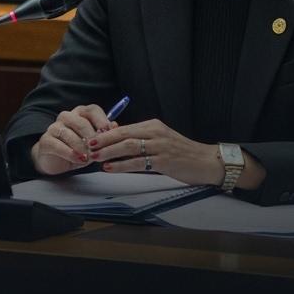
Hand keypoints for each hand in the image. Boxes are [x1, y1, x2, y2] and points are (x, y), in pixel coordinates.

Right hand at [30, 104, 116, 175]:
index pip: (92, 110)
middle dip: (92, 137)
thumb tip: (115, 125)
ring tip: (90, 158)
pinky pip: (58, 145)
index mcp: (80, 113)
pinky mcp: (46, 140)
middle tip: (99, 149)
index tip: (109, 133)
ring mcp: (54, 128)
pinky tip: (79, 160)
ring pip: (69, 134)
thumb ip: (104, 135)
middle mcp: (66, 117)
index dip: (102, 121)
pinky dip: (70, 153)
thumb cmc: (78, 149)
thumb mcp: (94, 143)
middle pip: (81, 122)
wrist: (56, 161)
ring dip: (81, 147)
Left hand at [89, 118, 223, 185]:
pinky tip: (110, 168)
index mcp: (153, 125)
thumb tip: (115, 140)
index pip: (124, 127)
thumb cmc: (181, 153)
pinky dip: (121, 165)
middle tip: (87, 146)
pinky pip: (138, 162)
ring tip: (94, 157)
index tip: (91, 138)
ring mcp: (160, 146)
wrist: (207, 161)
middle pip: (123, 134)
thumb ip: (140, 139)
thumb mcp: (160, 140)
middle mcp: (155, 132)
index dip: (105, 134)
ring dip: (108, 152)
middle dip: (102, 140)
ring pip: (128, 146)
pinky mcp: (164, 161)